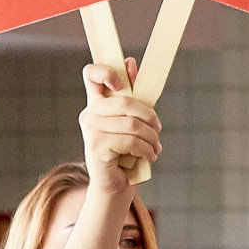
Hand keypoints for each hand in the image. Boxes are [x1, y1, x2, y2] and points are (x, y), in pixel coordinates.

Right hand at [79, 60, 159, 193]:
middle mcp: (89, 114)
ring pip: (132, 123)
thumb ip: (132, 95)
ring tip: (156, 147)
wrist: (116, 186)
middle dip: (150, 116)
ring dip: (152, 137)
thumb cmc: (125, 153)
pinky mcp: (96, 146)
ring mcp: (91, 130)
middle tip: (158, 130)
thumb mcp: (132, 120)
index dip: (107, 71)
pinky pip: (130, 141)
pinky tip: (150, 156)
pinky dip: (146, 149)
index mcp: (96, 103)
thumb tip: (130, 62)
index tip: (123, 86)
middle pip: (125, 101)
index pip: (91, 74)